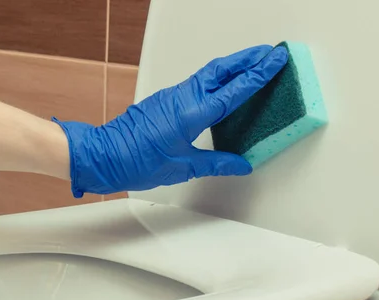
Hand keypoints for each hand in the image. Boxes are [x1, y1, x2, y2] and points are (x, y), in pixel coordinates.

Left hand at [54, 45, 287, 197]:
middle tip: (271, 54)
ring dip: (233, 66)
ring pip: (209, 73)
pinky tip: (223, 85)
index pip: (233, 91)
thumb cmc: (135, 161)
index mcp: (191, 114)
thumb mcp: (182, 167)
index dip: (257, 76)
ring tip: (253, 63)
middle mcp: (182, 98)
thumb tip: (240, 164)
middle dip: (248, 60)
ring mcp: (172, 96)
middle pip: (222, 70)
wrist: (103, 155)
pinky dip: (216, 78)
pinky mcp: (165, 100)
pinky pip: (197, 83)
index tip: (275, 62)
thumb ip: (215, 164)